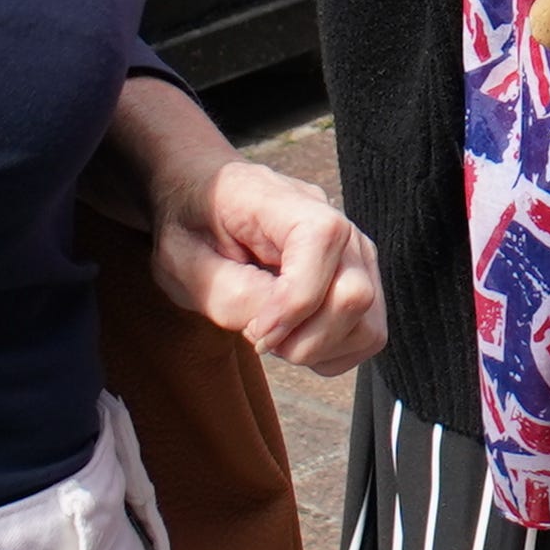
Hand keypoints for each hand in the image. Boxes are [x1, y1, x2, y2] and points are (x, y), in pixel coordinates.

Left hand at [155, 155, 385, 374]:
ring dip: (320, 348)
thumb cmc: (188, 227)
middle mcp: (333, 218)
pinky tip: (296, 337)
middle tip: (260, 337)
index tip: (256, 333)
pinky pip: (368, 332)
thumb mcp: (181, 262)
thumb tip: (279, 330)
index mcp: (280, 199)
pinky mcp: (359, 276)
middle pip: (356, 293)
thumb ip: (232, 295)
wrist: (202, 202)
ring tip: (278, 338)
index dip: (295, 301)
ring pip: (368, 321)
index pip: (323, 239)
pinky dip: (333, 350)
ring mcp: (352, 249)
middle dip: (305, 339)